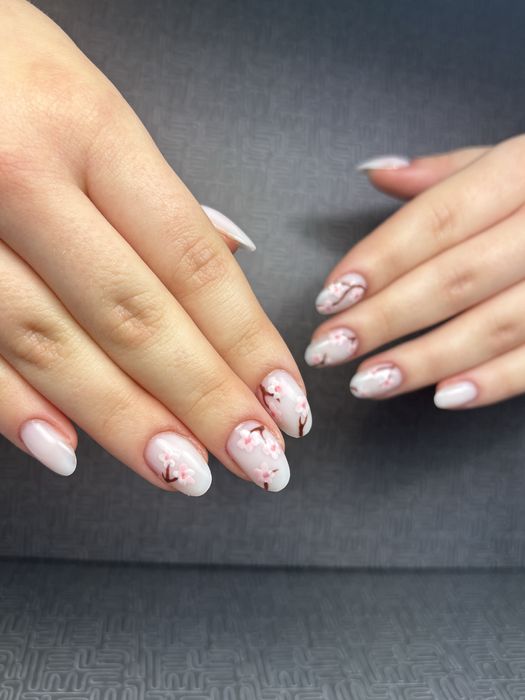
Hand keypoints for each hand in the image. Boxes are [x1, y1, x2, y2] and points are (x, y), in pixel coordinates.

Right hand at [0, 0, 311, 494]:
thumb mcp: (86, 100)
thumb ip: (152, 191)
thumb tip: (233, 254)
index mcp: (87, 127)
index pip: (191, 259)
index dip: (246, 341)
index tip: (286, 400)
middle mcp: (22, 174)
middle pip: (135, 312)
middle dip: (204, 399)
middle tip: (259, 458)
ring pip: (54, 342)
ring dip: (126, 420)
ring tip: (187, 472)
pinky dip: (18, 406)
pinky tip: (70, 450)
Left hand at [306, 137, 524, 409]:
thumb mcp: (517, 160)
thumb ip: (448, 173)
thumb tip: (375, 172)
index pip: (438, 217)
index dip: (380, 259)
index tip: (330, 296)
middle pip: (457, 275)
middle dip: (385, 317)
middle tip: (329, 348)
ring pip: (497, 323)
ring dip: (427, 358)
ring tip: (369, 381)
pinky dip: (495, 381)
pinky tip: (445, 397)